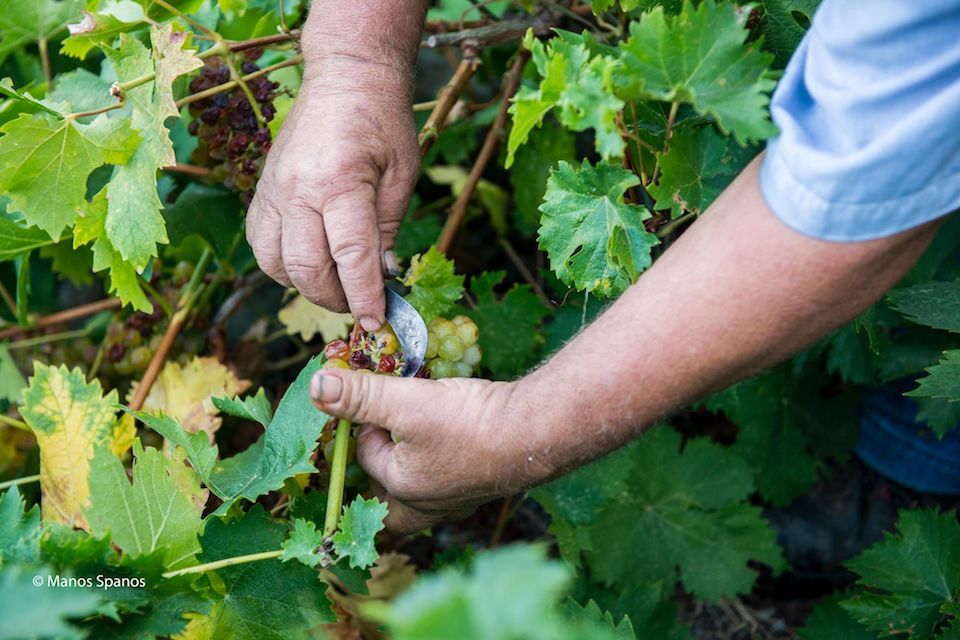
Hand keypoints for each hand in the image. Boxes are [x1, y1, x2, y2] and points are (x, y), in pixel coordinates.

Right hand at [247, 63, 418, 330]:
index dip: (363, 295)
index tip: (375, 320)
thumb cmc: (383, 121)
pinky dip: (282, 264)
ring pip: (274, 263)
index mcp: (339, 180)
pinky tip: (309, 261)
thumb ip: (388, 229)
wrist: (346, 75)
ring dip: (304, 285)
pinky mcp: (261, 190)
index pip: (350, 255)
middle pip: (304, 267)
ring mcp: (272, 190)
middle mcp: (297, 188)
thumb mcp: (402, 175)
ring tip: (335, 284)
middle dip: (334, 298)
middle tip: (358, 304)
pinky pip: (261, 244)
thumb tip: (381, 277)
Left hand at [309, 369, 556, 533]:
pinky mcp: (485, 483)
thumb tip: (316, 386)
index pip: (368, 458)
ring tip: (408, 447)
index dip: (365, 425)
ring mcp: (461, 499)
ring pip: (421, 496)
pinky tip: (453, 442)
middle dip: (377, 484)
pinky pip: (452, 482)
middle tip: (374, 455)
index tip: (375, 398)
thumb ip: (361, 396)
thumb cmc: (470, 423)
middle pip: (389, 507)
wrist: (538, 431)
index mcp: (403, 490)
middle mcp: (430, 504)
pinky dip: (443, 464)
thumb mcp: (407, 403)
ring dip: (410, 473)